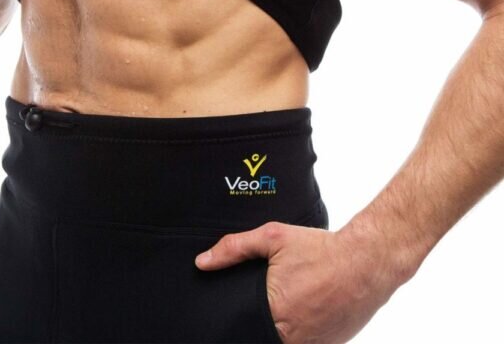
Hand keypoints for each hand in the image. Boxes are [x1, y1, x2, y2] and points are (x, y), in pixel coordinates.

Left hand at [194, 221, 406, 343]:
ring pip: (283, 341)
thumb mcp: (274, 238)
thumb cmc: (320, 249)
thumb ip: (235, 248)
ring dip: (280, 328)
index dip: (238, 320)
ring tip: (291, 302)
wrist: (367, 261)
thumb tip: (202, 262)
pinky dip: (300, 331)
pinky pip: (305, 343)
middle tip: (269, 299)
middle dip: (258, 321)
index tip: (239, 311)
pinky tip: (304, 310)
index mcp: (275, 312)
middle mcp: (293, 336)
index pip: (242, 327)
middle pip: (261, 335)